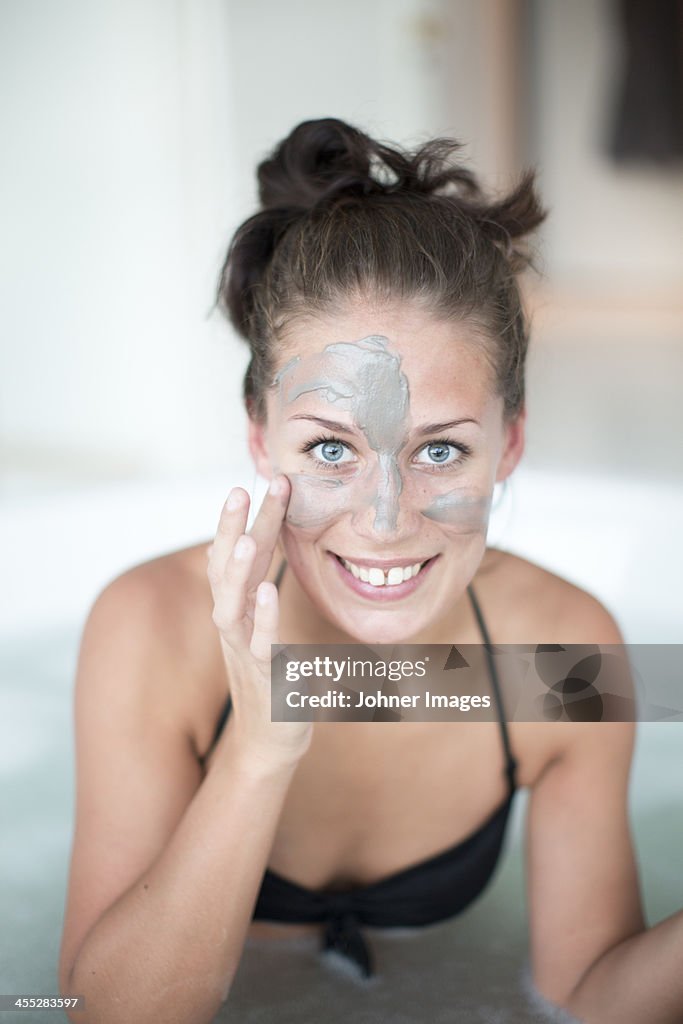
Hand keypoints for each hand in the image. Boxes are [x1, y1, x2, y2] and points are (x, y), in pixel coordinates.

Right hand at [207, 475, 312, 770]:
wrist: (268, 741)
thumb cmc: (270, 678)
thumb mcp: (263, 626)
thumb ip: (261, 589)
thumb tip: (257, 550)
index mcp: (238, 607)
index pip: (239, 554)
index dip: (249, 517)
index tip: (266, 479)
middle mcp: (232, 623)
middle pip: (226, 568)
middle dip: (233, 527)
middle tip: (244, 487)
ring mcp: (243, 650)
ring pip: (230, 604)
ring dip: (238, 570)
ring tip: (247, 536)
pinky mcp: (262, 677)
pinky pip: (259, 645)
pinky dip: (263, 618)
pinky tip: (270, 593)